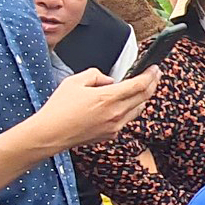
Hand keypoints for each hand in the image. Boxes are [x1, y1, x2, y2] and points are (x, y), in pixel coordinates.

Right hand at [28, 68, 158, 154]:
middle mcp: (115, 114)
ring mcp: (115, 127)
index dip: (150, 75)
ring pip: (137, 109)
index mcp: (108, 98)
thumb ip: (96, 75)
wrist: (50, 134)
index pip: (139, 85)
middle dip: (152, 84)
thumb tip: (110, 80)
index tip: (154, 69)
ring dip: (141, 98)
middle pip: (144, 97)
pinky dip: (127, 110)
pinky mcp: (111, 135)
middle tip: (154, 75)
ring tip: (138, 88)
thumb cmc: (59, 108)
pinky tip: (120, 104)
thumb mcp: (74, 81)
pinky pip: (126, 120)